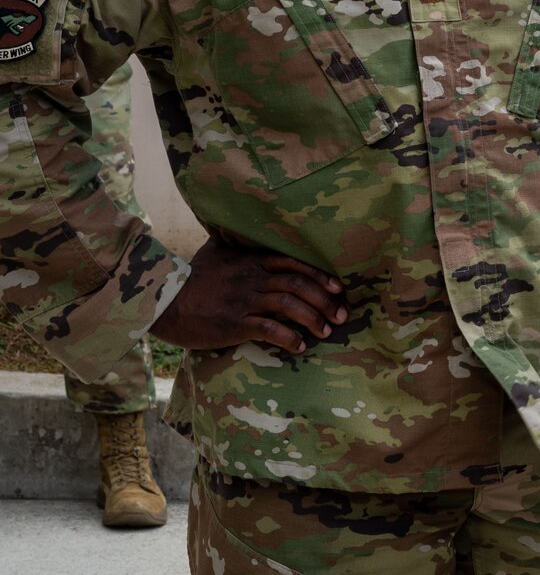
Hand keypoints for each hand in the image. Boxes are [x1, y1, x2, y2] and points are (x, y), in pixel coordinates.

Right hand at [151, 239, 346, 352]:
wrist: (162, 300)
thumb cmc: (189, 277)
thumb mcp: (214, 251)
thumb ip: (233, 242)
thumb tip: (238, 228)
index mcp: (251, 261)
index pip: (295, 264)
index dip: (321, 276)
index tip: (338, 288)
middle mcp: (253, 278)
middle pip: (299, 284)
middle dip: (325, 301)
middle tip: (342, 316)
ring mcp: (244, 300)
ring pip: (289, 305)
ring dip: (313, 319)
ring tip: (326, 332)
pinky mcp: (234, 323)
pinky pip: (269, 329)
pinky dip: (289, 338)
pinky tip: (299, 347)